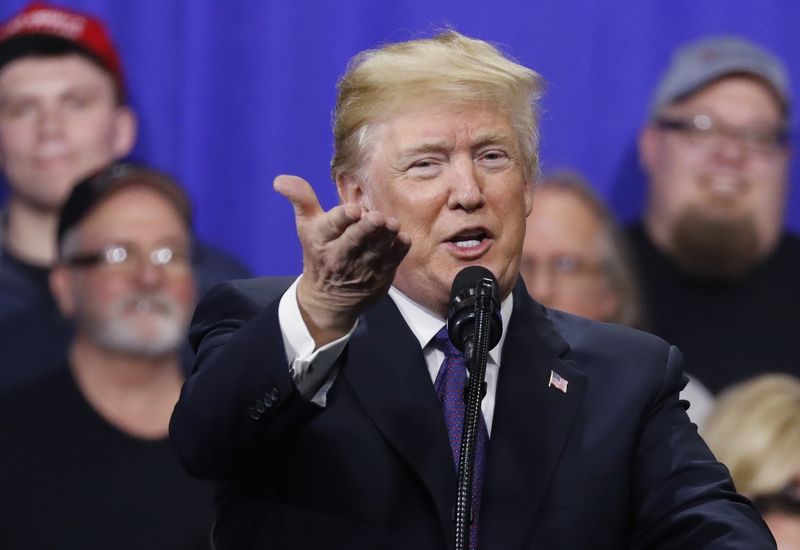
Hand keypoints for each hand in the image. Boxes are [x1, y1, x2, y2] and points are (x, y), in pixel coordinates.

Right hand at [274, 175, 410, 345]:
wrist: (328, 299)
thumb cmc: (319, 252)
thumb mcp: (306, 226)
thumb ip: (301, 199)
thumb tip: (280, 180)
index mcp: (320, 240)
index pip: (331, 226)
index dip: (342, 218)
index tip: (353, 209)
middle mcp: (339, 256)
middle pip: (355, 240)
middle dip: (366, 228)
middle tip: (378, 217)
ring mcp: (361, 269)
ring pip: (376, 250)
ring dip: (386, 237)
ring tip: (393, 224)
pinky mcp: (379, 278)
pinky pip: (391, 263)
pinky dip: (398, 251)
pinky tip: (403, 239)